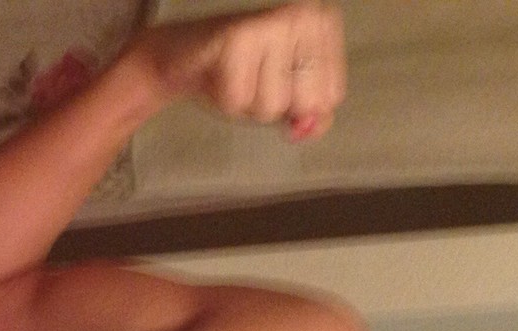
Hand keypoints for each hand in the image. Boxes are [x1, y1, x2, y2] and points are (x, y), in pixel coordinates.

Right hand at [137, 1, 345, 141]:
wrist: (185, 56)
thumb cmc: (242, 74)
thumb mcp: (287, 98)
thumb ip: (313, 118)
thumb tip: (306, 127)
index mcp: (324, 25)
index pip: (332, 95)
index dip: (301, 108)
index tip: (279, 84)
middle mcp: (305, 15)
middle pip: (306, 102)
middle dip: (275, 107)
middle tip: (255, 80)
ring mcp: (274, 23)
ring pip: (272, 104)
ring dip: (248, 105)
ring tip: (238, 78)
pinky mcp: (238, 37)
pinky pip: (239, 101)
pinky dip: (226, 102)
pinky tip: (220, 78)